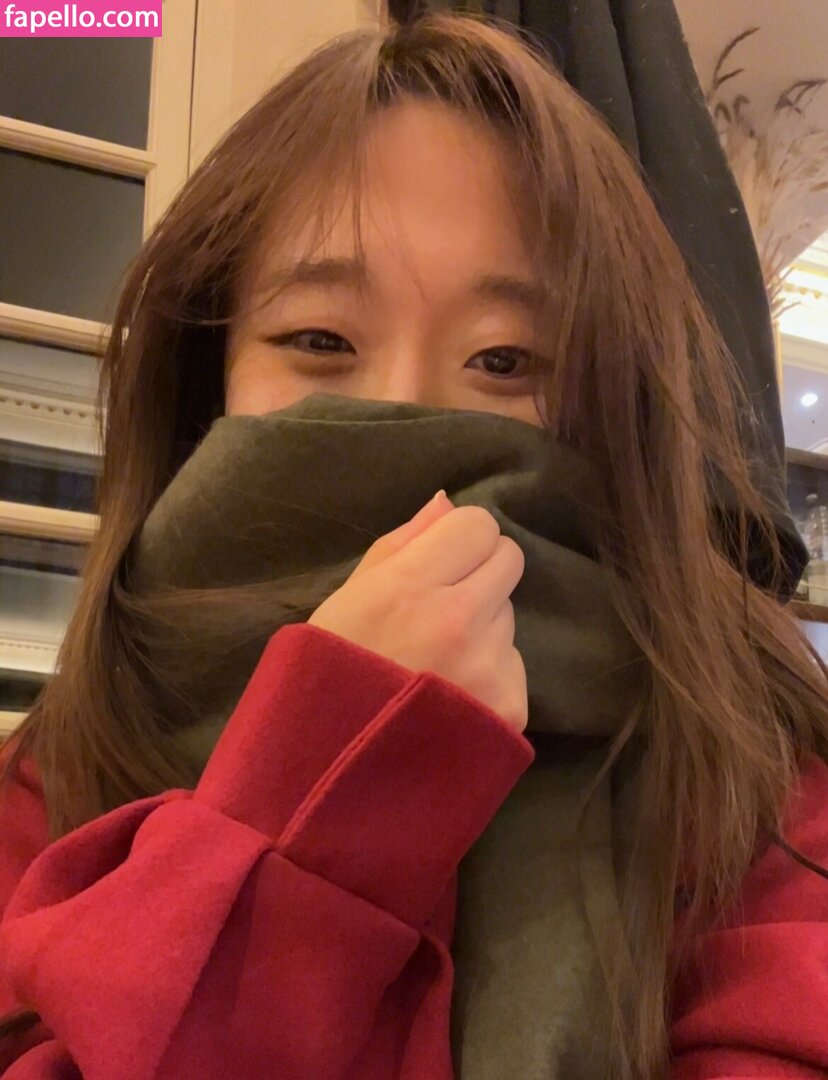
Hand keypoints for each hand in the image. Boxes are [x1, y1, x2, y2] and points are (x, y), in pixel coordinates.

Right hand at [308, 492, 527, 732]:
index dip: (458, 539)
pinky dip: (490, 673)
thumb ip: (399, 545)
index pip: (478, 525)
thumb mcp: (345, 599)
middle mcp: (457, 620)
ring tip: (438, 661)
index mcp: (409, 585)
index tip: (439, 562)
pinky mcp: (511, 707)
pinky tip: (452, 696)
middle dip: (480, 572)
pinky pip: (513, 663)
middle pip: (508, 559)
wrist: (334, 769)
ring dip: (482, 624)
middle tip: (444, 604)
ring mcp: (488, 666)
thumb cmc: (329, 675)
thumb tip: (447, 503)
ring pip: (508, 613)